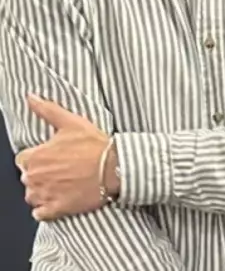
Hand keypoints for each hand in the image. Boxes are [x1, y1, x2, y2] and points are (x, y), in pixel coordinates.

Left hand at [16, 96, 114, 221]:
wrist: (115, 168)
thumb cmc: (95, 146)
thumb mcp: (71, 122)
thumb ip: (47, 110)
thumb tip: (30, 97)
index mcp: (35, 156)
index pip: (23, 159)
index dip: (37, 157)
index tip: (51, 157)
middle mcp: (35, 177)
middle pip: (28, 178)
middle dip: (40, 175)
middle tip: (60, 170)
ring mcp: (44, 195)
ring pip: (32, 196)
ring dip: (42, 192)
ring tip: (62, 184)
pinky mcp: (55, 209)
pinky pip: (40, 213)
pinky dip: (46, 209)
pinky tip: (60, 199)